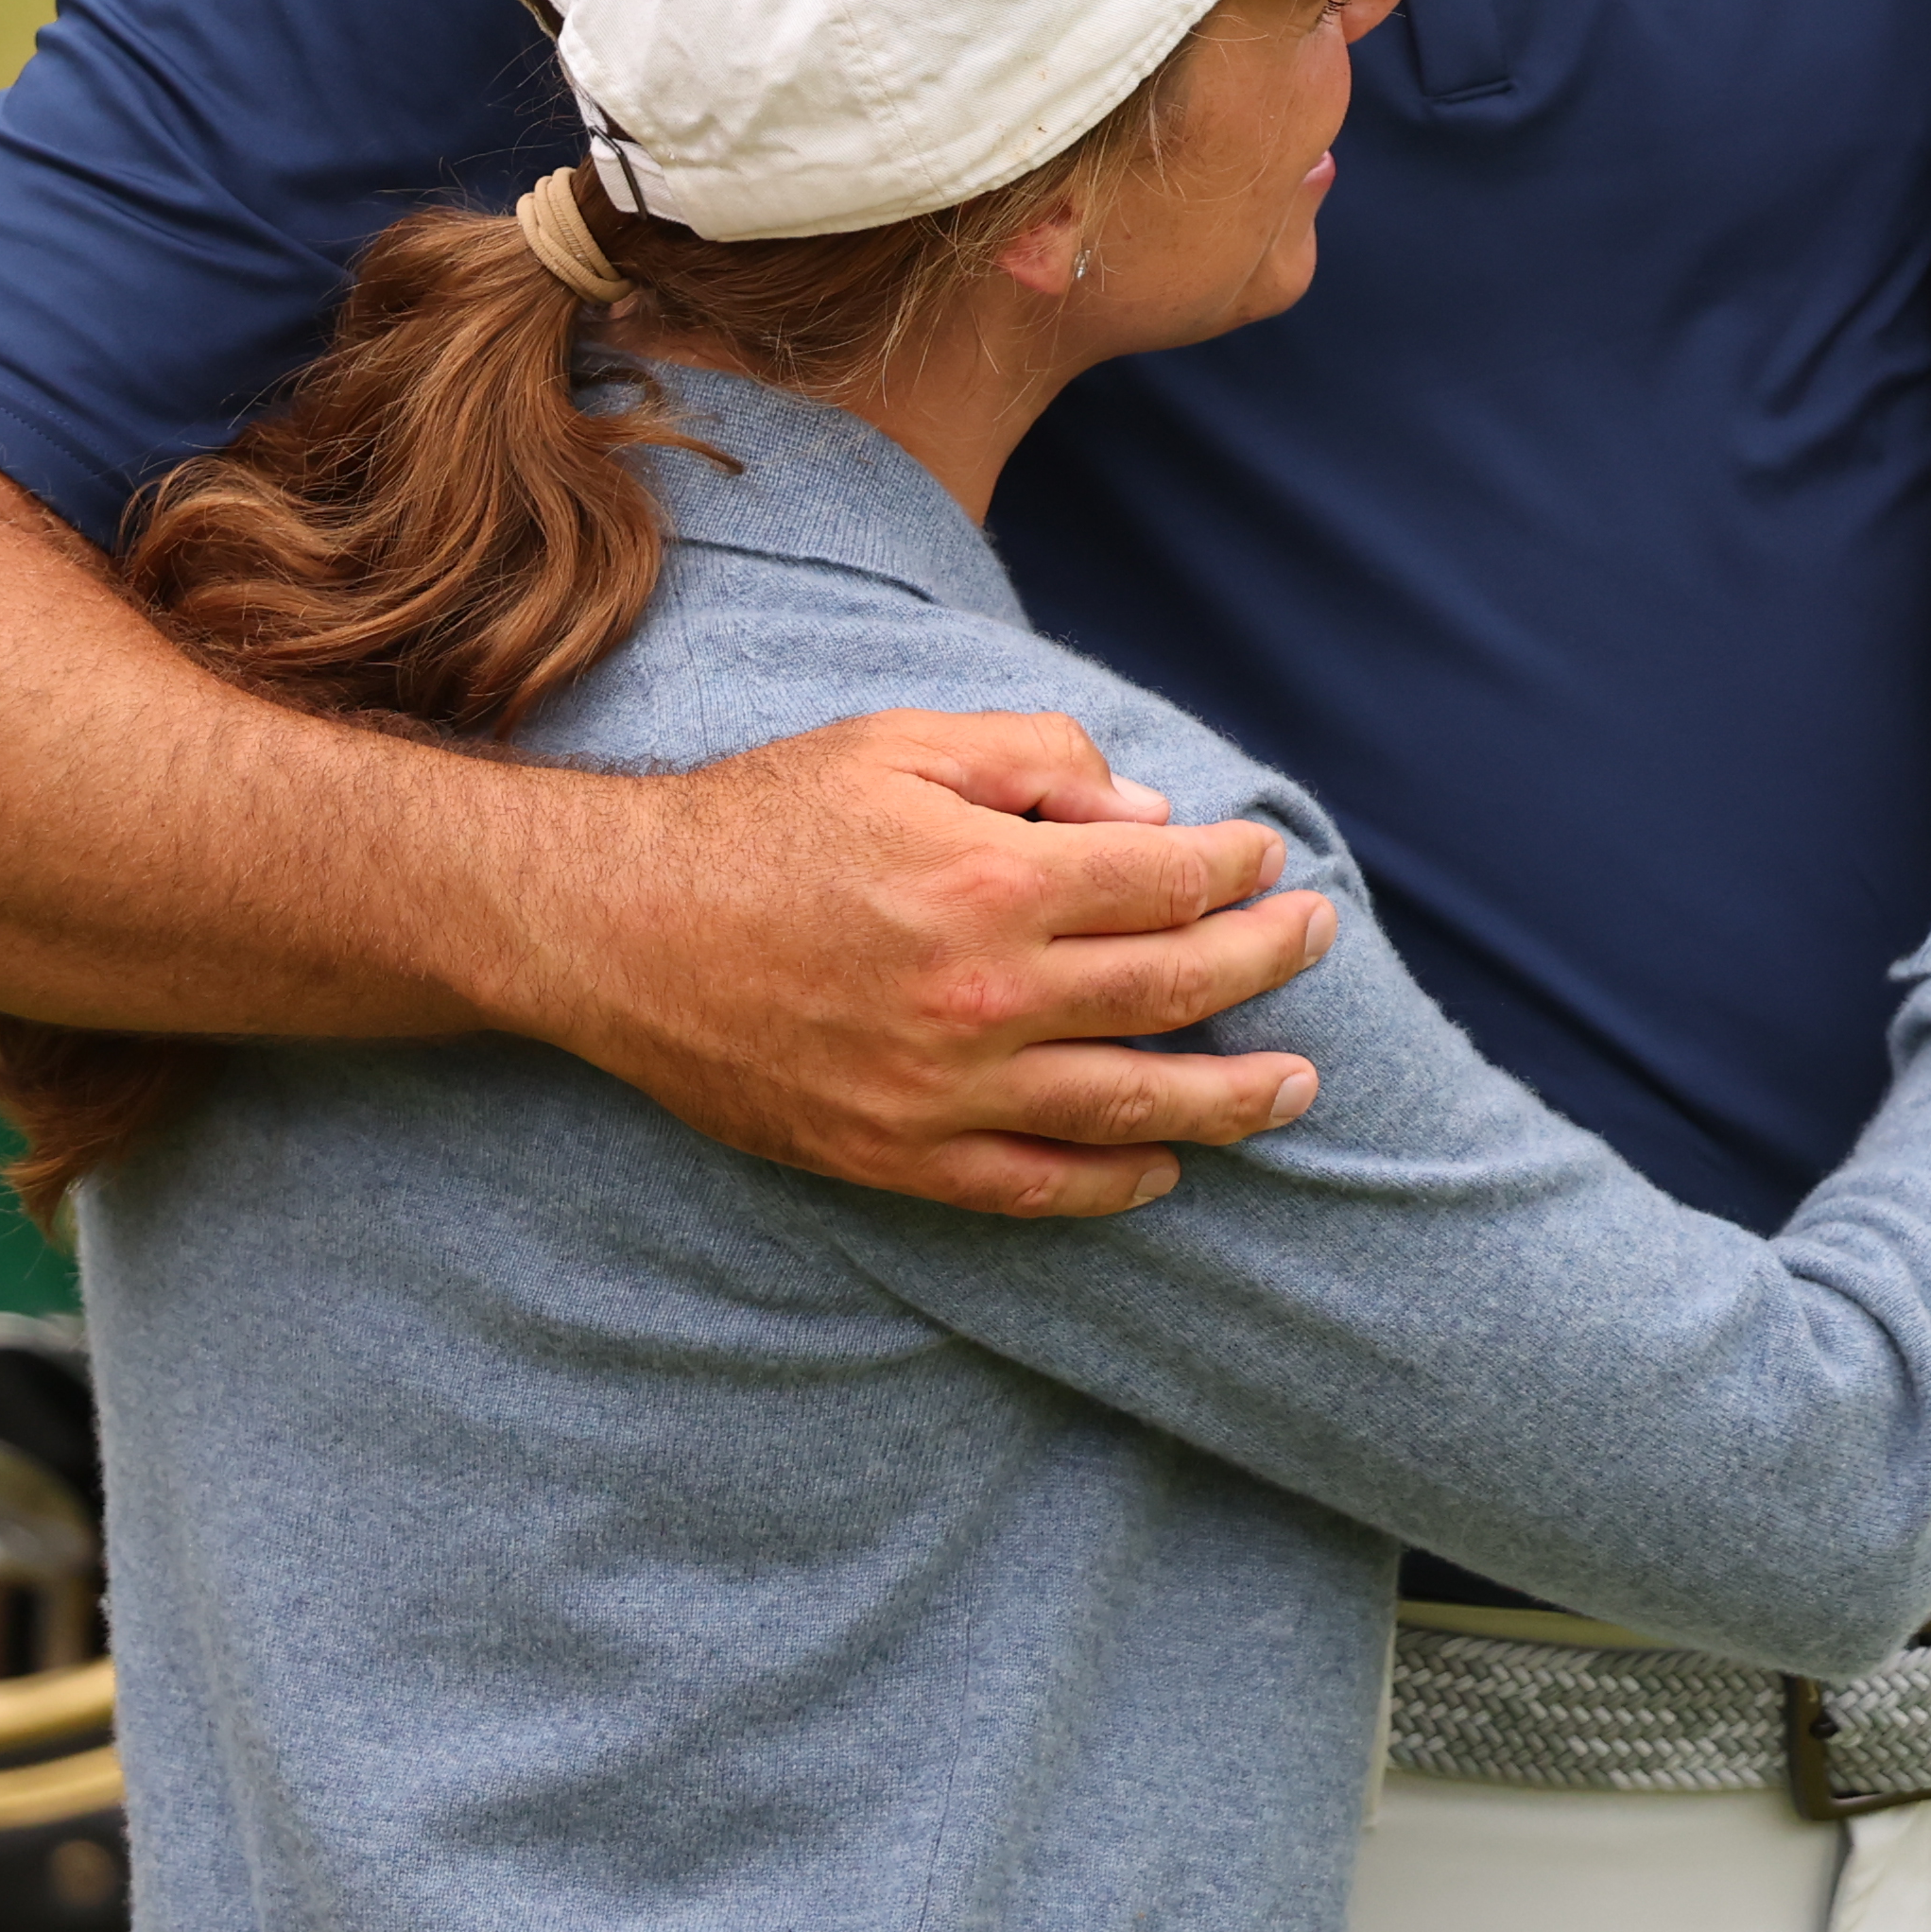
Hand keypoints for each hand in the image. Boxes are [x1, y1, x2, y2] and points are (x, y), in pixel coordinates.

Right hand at [492, 707, 1342, 1218]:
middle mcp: (983, 995)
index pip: (1167, 881)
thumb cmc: (759, 819)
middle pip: (1174, 991)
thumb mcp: (898, 743)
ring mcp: (943, 1091)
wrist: (615, 927)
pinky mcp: (895, 1157)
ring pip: (1130, 1107)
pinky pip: (1034, 1189)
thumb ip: (1036, 761)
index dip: (1236, 871)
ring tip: (1296, 1086)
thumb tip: (1150, 818)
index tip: (1266, 862)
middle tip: (1315, 943)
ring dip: (1230, 1098)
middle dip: (1264, 964)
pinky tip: (1163, 1170)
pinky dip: (1113, 1185)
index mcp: (991, 879)